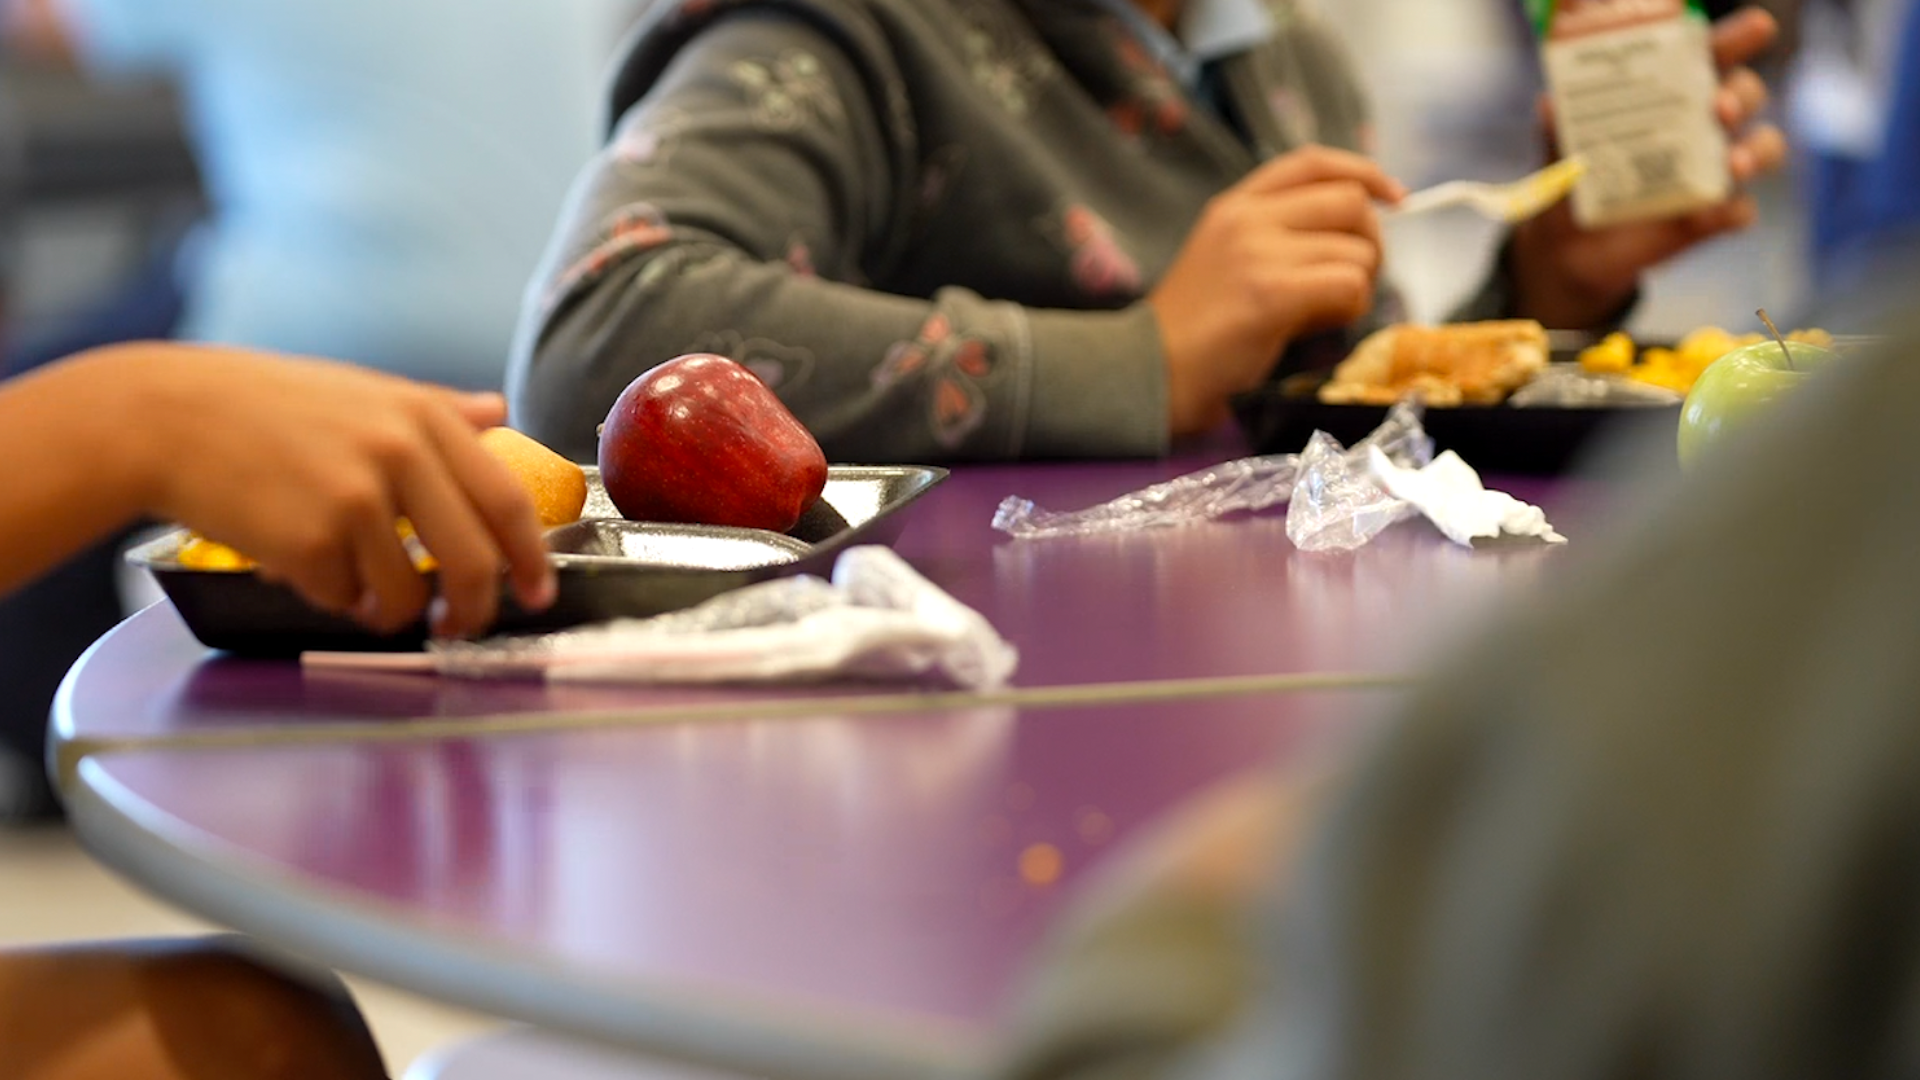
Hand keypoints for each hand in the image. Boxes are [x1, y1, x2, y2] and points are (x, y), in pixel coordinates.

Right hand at [101, 345, 555, 637]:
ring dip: (388, 609)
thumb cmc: (265, 406)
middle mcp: (401, 454)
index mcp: (424, 417)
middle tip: (460, 625)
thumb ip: (437, 409)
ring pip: (407, 594)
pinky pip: (345, 600)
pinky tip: (300, 560)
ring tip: (352, 582)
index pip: (507, 501)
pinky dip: (330, 596)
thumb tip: (497, 412)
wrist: (167, 417)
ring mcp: (357, 500)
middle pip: (474, 562)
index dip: (533, 558)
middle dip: (474, 610)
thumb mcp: (363, 391)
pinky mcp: (311, 542)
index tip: (539, 592)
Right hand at [1149, 146, 1405, 436]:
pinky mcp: (1272, 293)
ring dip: (1358, 287)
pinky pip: (1349, 286)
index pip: (1313, 162)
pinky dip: (1350, 309)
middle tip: (1355, 280)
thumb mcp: (1225, 260)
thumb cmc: (1193, 331)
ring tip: (1324, 314)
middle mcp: (1247, 218)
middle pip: (1350, 202)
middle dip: (1371, 242)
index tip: (1394, 198)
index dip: (1365, 173)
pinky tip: (1321, 326)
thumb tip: (1355, 238)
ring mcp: (1259, 252)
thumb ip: (1276, 237)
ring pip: (1357, 252)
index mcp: (1234, 204)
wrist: (1150, 373)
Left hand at [1510, 7, 1789, 328]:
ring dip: (1755, 151)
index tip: (1756, 28)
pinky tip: (1711, 215)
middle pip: (1745, 94)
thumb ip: (1557, 130)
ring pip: (1762, 147)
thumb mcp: (1558, 153)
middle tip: (1718, 108)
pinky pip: (1740, 211)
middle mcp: (1701, 126)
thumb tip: (1549, 105)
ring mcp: (1712, 172)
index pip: (1710, 57)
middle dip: (1741, 95)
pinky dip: (1732, 211)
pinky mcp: (1710, 218)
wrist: (1567, 249)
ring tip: (1732, 165)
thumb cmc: (1573, 181)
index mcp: (1670, 95)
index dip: (1737, 38)